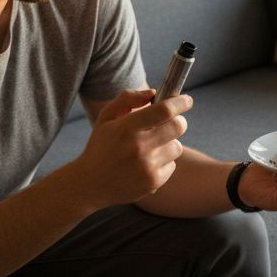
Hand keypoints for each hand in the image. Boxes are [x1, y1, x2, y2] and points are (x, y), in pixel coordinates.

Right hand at [76, 89, 191, 206]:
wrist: (89, 184)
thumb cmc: (100, 146)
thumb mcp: (106, 117)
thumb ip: (127, 99)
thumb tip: (153, 93)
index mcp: (126, 128)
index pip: (165, 110)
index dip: (180, 103)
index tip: (187, 100)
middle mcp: (139, 147)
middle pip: (178, 127)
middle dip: (178, 122)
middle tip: (170, 123)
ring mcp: (147, 167)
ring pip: (177, 147)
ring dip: (169, 143)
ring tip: (150, 148)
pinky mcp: (154, 182)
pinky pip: (172, 165)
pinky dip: (164, 162)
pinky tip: (146, 164)